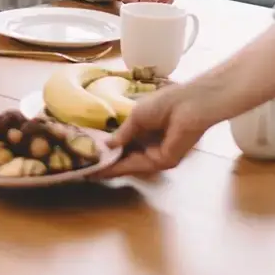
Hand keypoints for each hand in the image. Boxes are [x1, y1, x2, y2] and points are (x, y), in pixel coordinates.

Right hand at [98, 82, 213, 176]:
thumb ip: (123, 133)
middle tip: (87, 169)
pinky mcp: (163, 161)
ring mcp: (157, 155)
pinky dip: (122, 167)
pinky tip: (106, 167)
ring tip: (90, 171)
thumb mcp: (136, 116)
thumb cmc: (164, 103)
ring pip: (131, 164)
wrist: (187, 104)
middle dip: (108, 163)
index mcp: (146, 131)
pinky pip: (139, 165)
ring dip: (111, 168)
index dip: (109, 149)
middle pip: (126, 157)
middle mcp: (151, 145)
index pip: (125, 144)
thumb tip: (106, 144)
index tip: (91, 154)